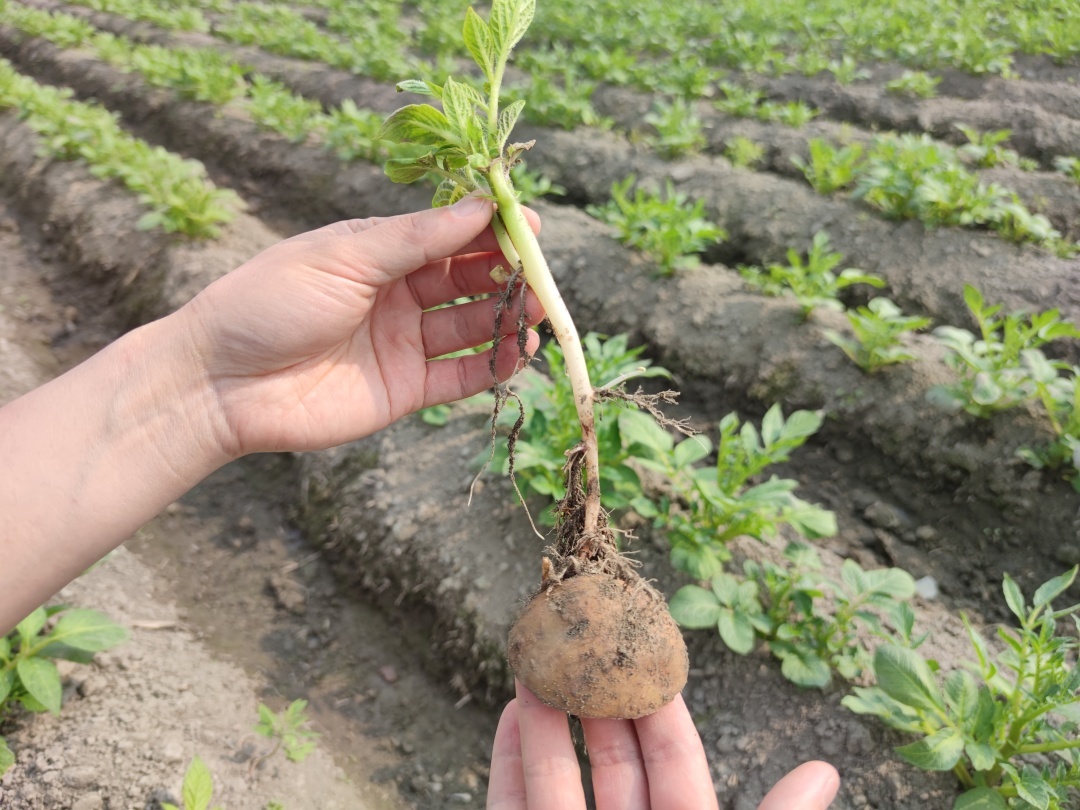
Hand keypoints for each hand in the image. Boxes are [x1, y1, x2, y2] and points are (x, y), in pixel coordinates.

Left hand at [182, 194, 541, 456]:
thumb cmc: (269, 303)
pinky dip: (493, 365)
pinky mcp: (404, 389)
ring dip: (508, 318)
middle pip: (468, 279)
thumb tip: (482, 207)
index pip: (449, 234)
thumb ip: (416, 238)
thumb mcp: (344, 257)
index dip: (491, 229)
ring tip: (539, 315)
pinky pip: (461, 375)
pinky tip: (518, 353)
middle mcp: (396, 294)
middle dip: (508, 274)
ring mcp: (402, 343)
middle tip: (541, 275)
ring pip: (472, 326)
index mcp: (378, 251)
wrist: (220, 384)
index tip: (531, 226)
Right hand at [487, 681, 838, 809]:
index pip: (675, 767)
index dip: (660, 708)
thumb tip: (825, 768)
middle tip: (586, 638)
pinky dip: (510, 764)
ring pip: (558, 783)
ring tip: (539, 661)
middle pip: (613, 764)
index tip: (645, 651)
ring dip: (546, 721)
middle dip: (597, 700)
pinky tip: (510, 715)